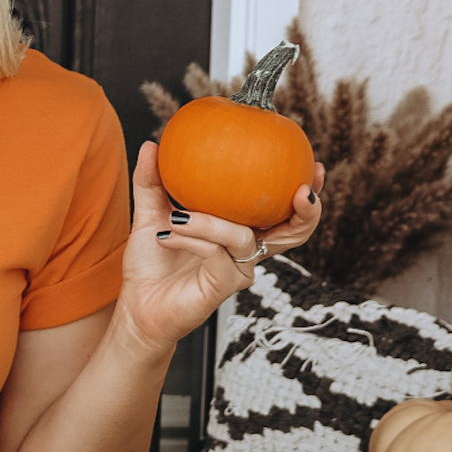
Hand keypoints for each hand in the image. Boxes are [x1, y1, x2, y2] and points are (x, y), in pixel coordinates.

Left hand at [115, 141, 325, 355]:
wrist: (138, 307)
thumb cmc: (150, 265)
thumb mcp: (150, 216)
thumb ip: (153, 182)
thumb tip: (151, 145)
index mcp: (238, 233)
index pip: (282, 212)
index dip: (306, 194)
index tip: (314, 166)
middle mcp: (246, 251)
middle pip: (292, 232)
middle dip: (304, 211)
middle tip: (301, 188)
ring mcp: (238, 270)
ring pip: (242, 237)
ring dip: (210, 222)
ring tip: (180, 214)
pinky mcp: (224, 286)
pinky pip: (215, 253)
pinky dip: (191, 238)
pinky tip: (167, 232)